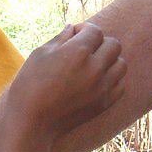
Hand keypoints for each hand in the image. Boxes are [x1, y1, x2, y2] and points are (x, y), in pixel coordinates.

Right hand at [7, 22, 125, 139]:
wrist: (32, 123)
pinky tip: (97, 80)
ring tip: (94, 65)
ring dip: (110, 60)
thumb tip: (73, 28)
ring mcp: (102, 88)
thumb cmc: (30, 85)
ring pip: (121, 64)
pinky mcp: (105, 103)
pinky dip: (112, 79)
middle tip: (85, 49)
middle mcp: (95, 68)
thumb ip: (60, 38)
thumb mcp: (40, 54)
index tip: (75, 35)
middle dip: (100, 43)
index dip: (85, 29)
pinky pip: (121, 84)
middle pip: (114, 45)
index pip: (95, 31)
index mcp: (77, 52)